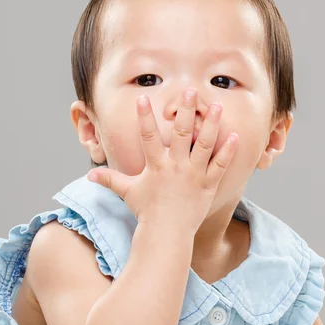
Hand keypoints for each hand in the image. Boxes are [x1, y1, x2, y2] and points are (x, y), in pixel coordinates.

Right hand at [87, 88, 238, 234]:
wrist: (167, 234)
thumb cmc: (147, 212)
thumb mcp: (127, 193)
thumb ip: (110, 180)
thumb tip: (89, 176)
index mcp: (156, 166)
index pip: (148, 136)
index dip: (144, 117)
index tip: (143, 98)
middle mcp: (176, 167)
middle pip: (182, 133)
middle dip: (186, 110)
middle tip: (191, 90)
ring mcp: (194, 175)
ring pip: (205, 145)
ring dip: (212, 124)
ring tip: (218, 106)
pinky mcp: (208, 185)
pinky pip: (220, 165)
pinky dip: (228, 151)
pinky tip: (235, 135)